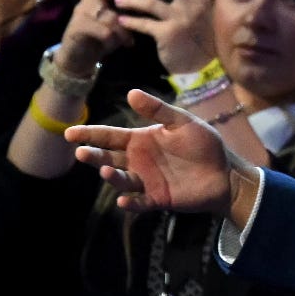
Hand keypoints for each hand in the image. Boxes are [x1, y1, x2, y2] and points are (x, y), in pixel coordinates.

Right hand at [54, 0, 136, 75]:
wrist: (80, 55)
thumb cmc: (105, 32)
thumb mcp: (120, 15)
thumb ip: (131, 3)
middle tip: (140, 13)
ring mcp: (82, 9)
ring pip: (109, 13)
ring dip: (124, 28)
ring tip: (131, 38)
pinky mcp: (77, 25)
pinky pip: (103, 29)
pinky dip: (116, 38)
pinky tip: (121, 44)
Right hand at [67, 89, 241, 215]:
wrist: (225, 171)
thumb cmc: (204, 144)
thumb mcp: (182, 122)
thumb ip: (158, 110)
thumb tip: (131, 93)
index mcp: (140, 140)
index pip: (109, 136)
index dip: (90, 134)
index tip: (70, 132)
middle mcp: (138, 161)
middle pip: (108, 158)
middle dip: (93, 156)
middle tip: (82, 152)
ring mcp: (146, 181)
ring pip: (121, 180)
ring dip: (112, 177)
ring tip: (106, 171)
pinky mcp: (157, 198)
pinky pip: (139, 202)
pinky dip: (130, 203)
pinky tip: (124, 200)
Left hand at [112, 0, 214, 72]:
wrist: (204, 69)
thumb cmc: (199, 41)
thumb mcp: (200, 17)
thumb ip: (188, 2)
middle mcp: (192, 4)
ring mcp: (181, 18)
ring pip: (149, 0)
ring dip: (130, 2)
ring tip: (119, 4)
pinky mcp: (168, 33)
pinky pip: (143, 22)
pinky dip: (130, 22)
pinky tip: (123, 22)